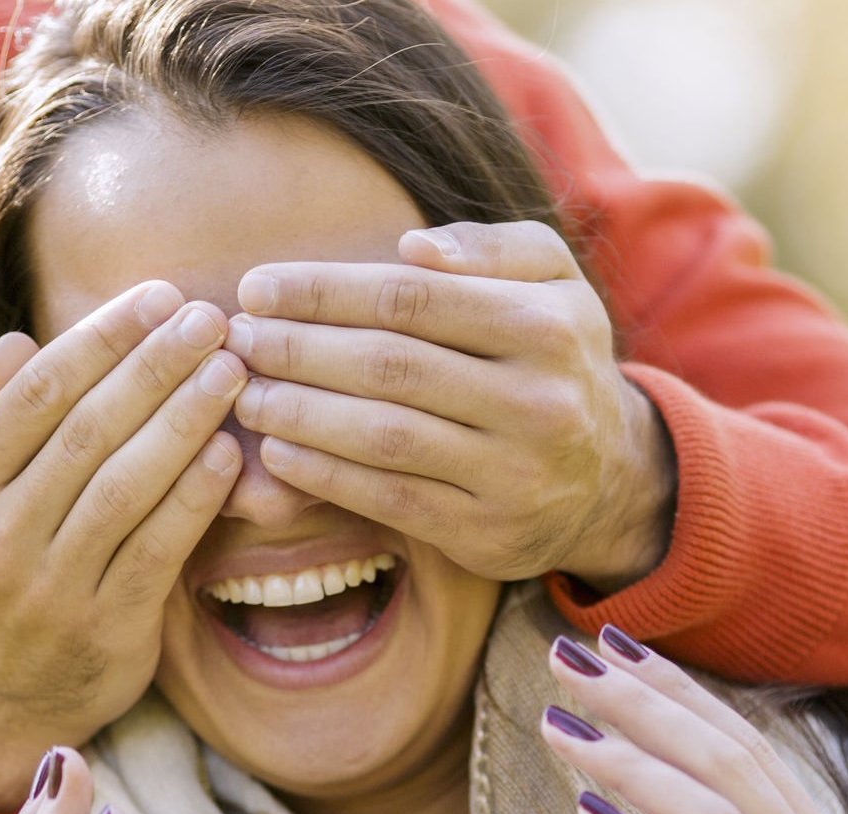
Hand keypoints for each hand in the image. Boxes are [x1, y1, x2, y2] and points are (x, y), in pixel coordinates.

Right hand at [0, 283, 249, 808]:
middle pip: (86, 430)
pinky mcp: (104, 629)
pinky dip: (195, 498)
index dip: (103, 338)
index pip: (38, 393)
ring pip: (124, 486)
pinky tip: (230, 455)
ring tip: (232, 371)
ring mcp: (48, 587)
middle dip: (155, 365)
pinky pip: (157, 550)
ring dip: (184, 420)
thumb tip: (17, 343)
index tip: (159, 297)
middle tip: (211, 317)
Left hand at [226, 220, 674, 589]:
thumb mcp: (552, 282)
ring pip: (385, 436)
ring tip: (245, 393)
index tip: (257, 286)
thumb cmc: (554, 359)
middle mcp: (537, 400)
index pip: (412, 298)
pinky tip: (277, 451)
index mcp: (546, 325)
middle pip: (391, 365)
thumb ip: (490, 248)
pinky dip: (325, 475)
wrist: (610, 479)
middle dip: (299, 349)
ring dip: (300, 413)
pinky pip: (390, 499)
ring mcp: (513, 473)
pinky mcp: (486, 532)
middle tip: (236, 338)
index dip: (325, 291)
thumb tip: (411, 247)